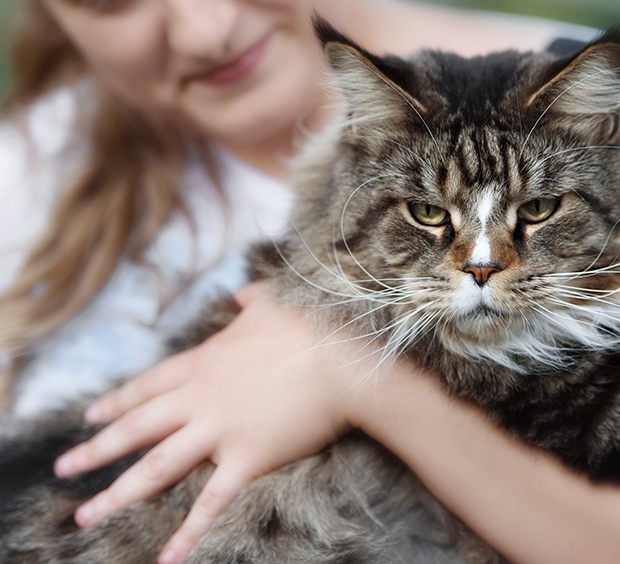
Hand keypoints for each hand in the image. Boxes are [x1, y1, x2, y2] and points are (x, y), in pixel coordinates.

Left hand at [53, 282, 384, 563]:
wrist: (341, 362)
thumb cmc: (311, 328)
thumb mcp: (274, 302)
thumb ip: (251, 299)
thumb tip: (242, 294)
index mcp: (204, 363)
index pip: (148, 386)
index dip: (116, 402)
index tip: (89, 417)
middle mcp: (200, 399)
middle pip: (137, 428)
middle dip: (97, 449)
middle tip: (65, 468)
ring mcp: (219, 430)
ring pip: (156, 468)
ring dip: (118, 494)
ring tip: (86, 515)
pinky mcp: (246, 458)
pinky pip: (212, 502)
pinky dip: (188, 533)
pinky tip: (167, 559)